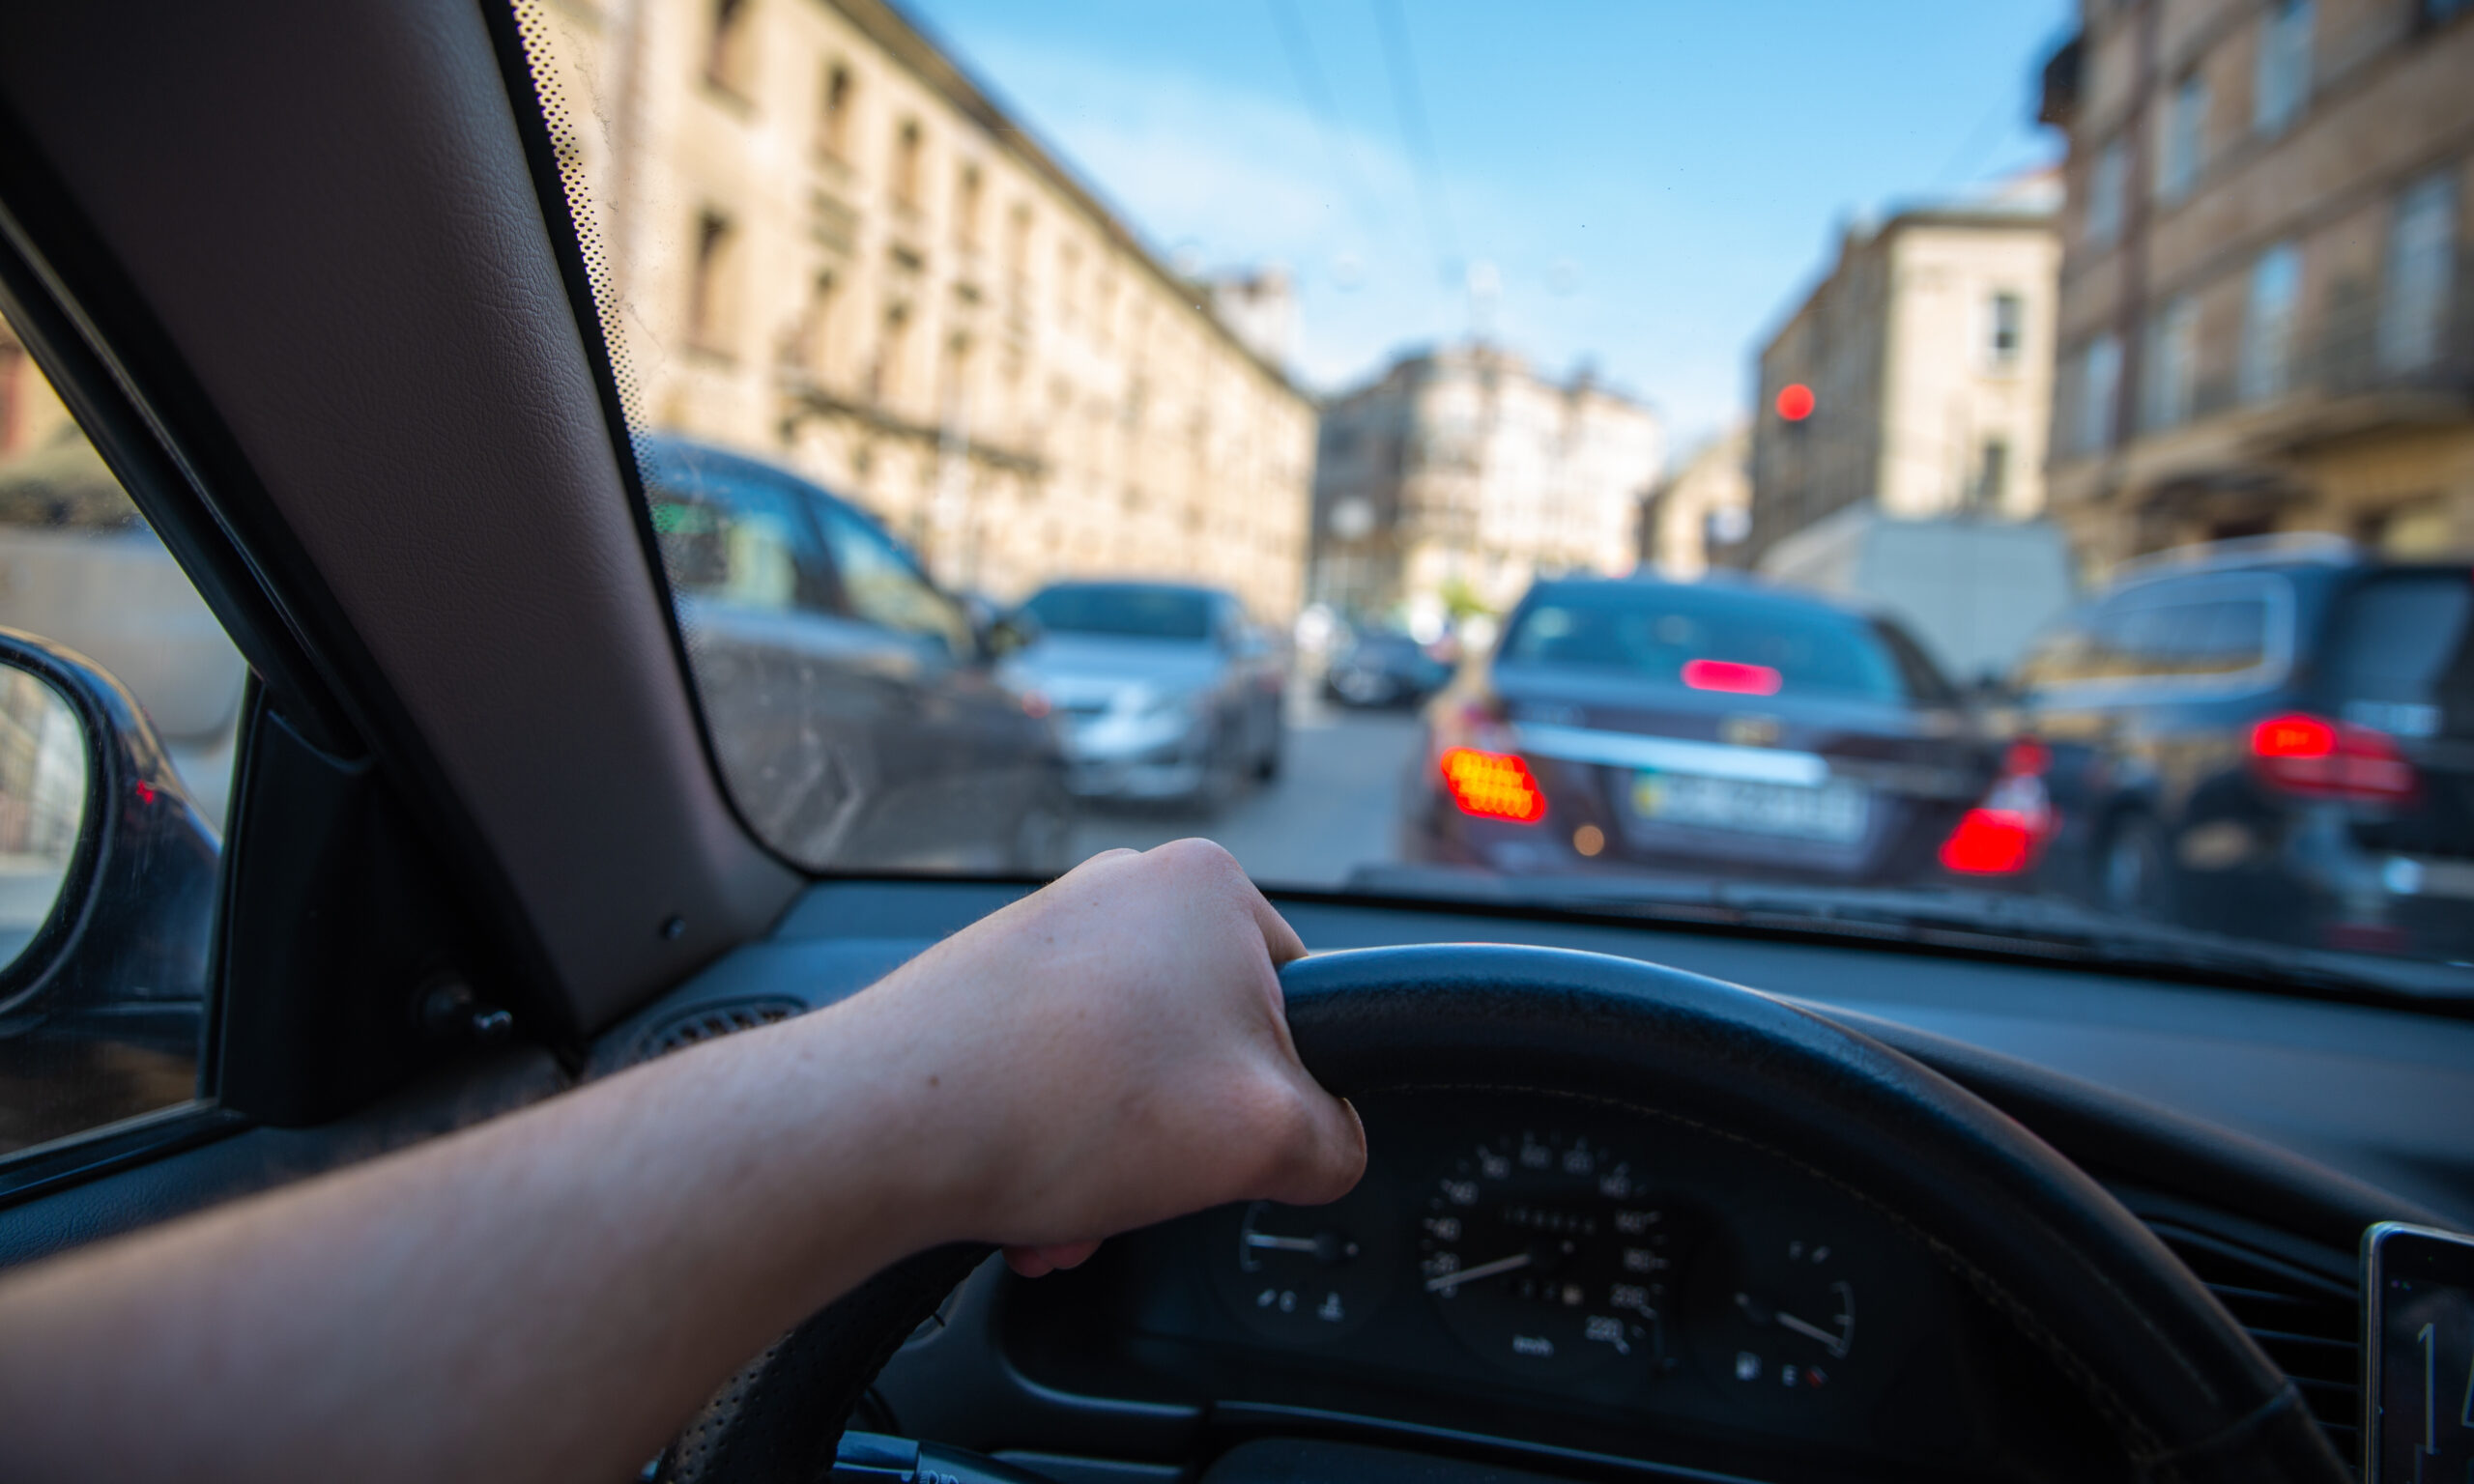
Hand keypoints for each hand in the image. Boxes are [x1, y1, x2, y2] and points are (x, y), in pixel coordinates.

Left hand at [823, 839, 1364, 1273]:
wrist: (881, 1124)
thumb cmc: (1060, 1101)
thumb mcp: (1266, 1138)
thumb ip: (1336, 1143)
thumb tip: (1328, 1149)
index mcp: (1210, 885)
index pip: (1304, 1006)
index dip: (1287, 1098)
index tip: (1245, 1146)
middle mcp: (1125, 889)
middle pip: (1208, 1050)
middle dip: (1179, 1147)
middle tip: (1149, 1189)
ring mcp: (1049, 934)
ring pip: (1126, 1078)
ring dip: (1113, 1164)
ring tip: (1071, 1206)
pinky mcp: (988, 986)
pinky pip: (1057, 1080)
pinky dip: (1054, 1147)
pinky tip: (1027, 1197)